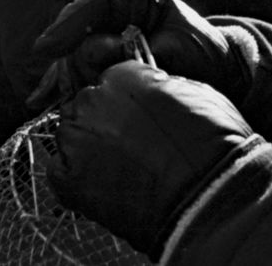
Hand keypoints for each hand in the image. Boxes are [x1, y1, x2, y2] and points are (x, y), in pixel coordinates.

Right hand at [31, 0, 249, 105]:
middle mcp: (118, 15)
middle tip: (72, 84)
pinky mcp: (107, 61)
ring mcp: (110, 37)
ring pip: (73, 53)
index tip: (47, 47)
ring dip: (65, 75)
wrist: (221, 72)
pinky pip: (76, 69)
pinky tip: (39, 99)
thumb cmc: (205, 54)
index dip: (69, 22)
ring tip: (49, 97)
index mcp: (139, 0)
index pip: (96, 1)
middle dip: (72, 57)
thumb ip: (145, 53)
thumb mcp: (182, 48)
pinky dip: (61, 84)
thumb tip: (110, 62)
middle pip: (79, 31)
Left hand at [49, 61, 258, 258]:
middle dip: (103, 125)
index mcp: (121, 75)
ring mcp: (76, 137)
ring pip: (70, 135)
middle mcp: (92, 99)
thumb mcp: (196, 94)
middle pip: (86, 106)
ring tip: (118, 172)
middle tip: (129, 150)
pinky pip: (60, 172)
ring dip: (88, 149)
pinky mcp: (68, 176)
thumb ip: (161, 87)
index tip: (136, 123)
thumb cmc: (212, 146)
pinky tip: (102, 189)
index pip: (109, 82)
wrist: (207, 196)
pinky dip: (75, 180)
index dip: (125, 106)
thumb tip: (154, 91)